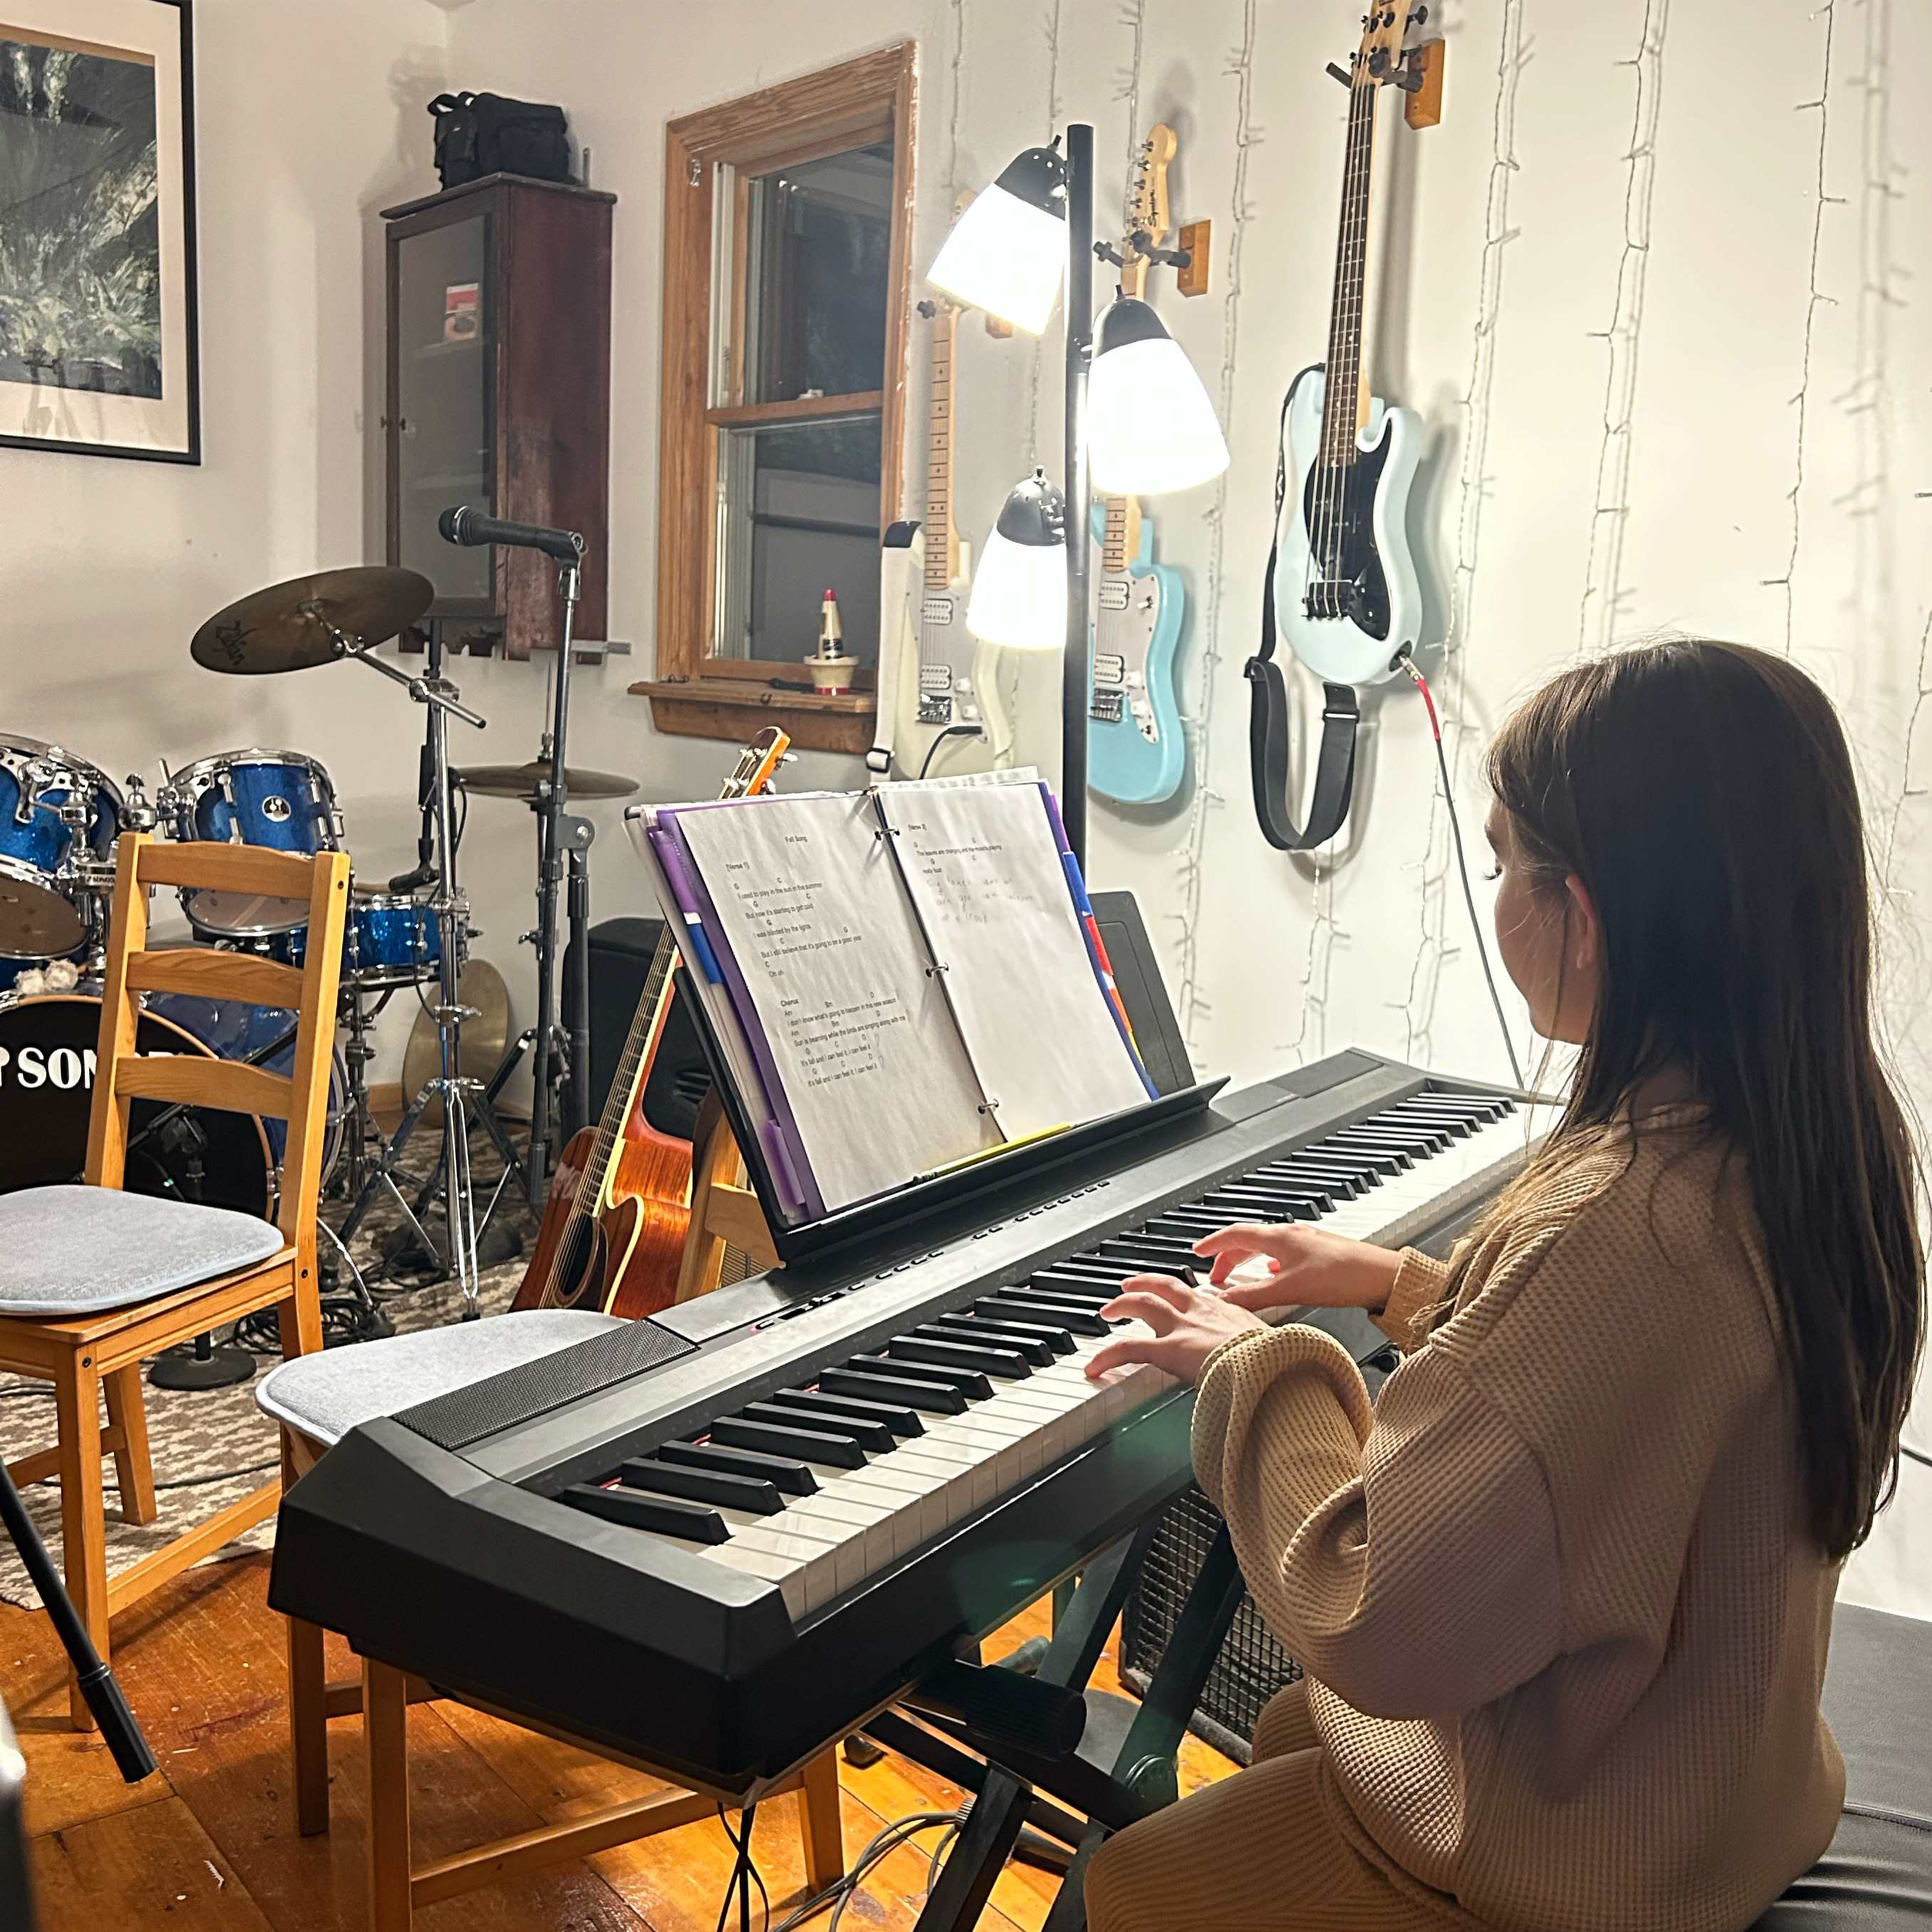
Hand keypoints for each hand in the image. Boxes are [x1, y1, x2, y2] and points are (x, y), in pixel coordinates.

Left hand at [1084, 1274, 1266, 1386]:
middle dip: (1146, 1283)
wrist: (1273, 1367)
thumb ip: (1263, 1351)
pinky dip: (1106, 1356)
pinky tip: (1094, 1367)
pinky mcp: (1168, 1349)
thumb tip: (1273, 1367)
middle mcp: (1203, 1312)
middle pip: (1167, 1286)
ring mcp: (1183, 1328)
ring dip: (1122, 1304)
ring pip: (1143, 1304)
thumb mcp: (1273, 1348)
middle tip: (1130, 1284)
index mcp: (1229, 1312)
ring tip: (1107, 1310)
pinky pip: (1128, 1348)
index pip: (1200, 1297)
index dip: (1185, 1296)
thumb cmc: (1277, 1363)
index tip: (1178, 1298)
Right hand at [1192, 1222, 1401, 1316]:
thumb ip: (1255, 1296)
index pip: (1235, 1235)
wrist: (1383, 1276)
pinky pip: (1284, 1254)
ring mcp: (1307, 1242)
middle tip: (1215, 1274)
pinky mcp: (1320, 1253)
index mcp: (1280, 1238)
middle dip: (1228, 1257)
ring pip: (1267, 1247)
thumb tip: (1226, 1300)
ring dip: (1248, 1261)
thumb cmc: (1344, 1276)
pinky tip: (1276, 1276)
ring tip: (1240, 1278)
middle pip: (1249, 1241)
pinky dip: (1270, 1265)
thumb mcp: (1291, 1290)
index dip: (1213, 1244)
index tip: (1198, 1251)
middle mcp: (1292, 1234)